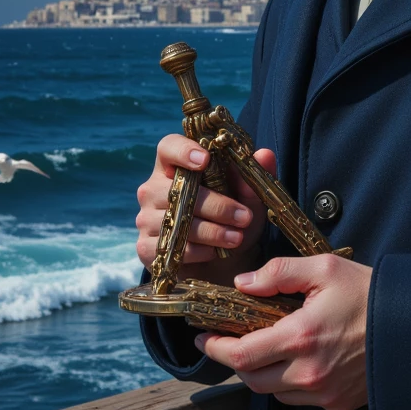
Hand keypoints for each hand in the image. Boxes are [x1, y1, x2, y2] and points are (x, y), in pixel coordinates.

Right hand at [135, 134, 276, 268]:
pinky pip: (172, 246)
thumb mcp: (248, 198)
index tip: (205, 160)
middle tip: (245, 217)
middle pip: (178, 189)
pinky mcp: (145, 247)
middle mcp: (154, 188)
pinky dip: (198, 250)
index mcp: (174, 166)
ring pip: (177, 220)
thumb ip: (253, 176)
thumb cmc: (232, 218)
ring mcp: (146, 218)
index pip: (168, 147)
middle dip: (217, 204)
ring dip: (213, 231)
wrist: (223, 262)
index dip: (183, 150)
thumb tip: (265, 154)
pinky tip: (215, 252)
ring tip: (237, 238)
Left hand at [195, 254, 371, 409]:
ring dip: (262, 373)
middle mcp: (309, 373)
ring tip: (265, 349)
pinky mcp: (338, 404)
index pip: (240, 354)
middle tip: (228, 341)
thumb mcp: (326, 269)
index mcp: (301, 338)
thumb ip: (279, 272)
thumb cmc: (372, 295)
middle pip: (250, 379)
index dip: (216, 347)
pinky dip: (288, 384)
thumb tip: (243, 283)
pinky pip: (299, 400)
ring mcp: (324, 393)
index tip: (205, 337)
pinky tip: (297, 361)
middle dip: (235, 361)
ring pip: (273, 393)